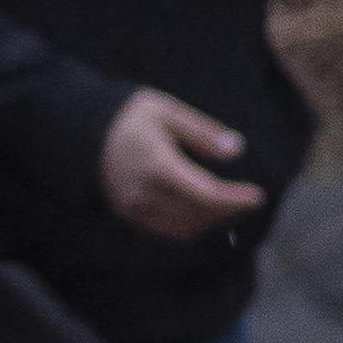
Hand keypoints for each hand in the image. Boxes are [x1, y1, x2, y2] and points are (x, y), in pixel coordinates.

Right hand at [99, 85, 261, 243]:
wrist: (85, 131)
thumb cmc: (132, 117)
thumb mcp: (168, 111)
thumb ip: (203, 132)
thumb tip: (237, 149)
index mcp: (156, 165)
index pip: (205, 194)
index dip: (235, 199)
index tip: (257, 195)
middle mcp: (144, 193)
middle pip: (199, 214)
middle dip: (229, 210)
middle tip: (249, 199)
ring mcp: (135, 208)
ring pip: (186, 227)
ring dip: (214, 220)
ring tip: (232, 205)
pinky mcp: (131, 216)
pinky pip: (170, 230)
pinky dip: (194, 225)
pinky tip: (208, 212)